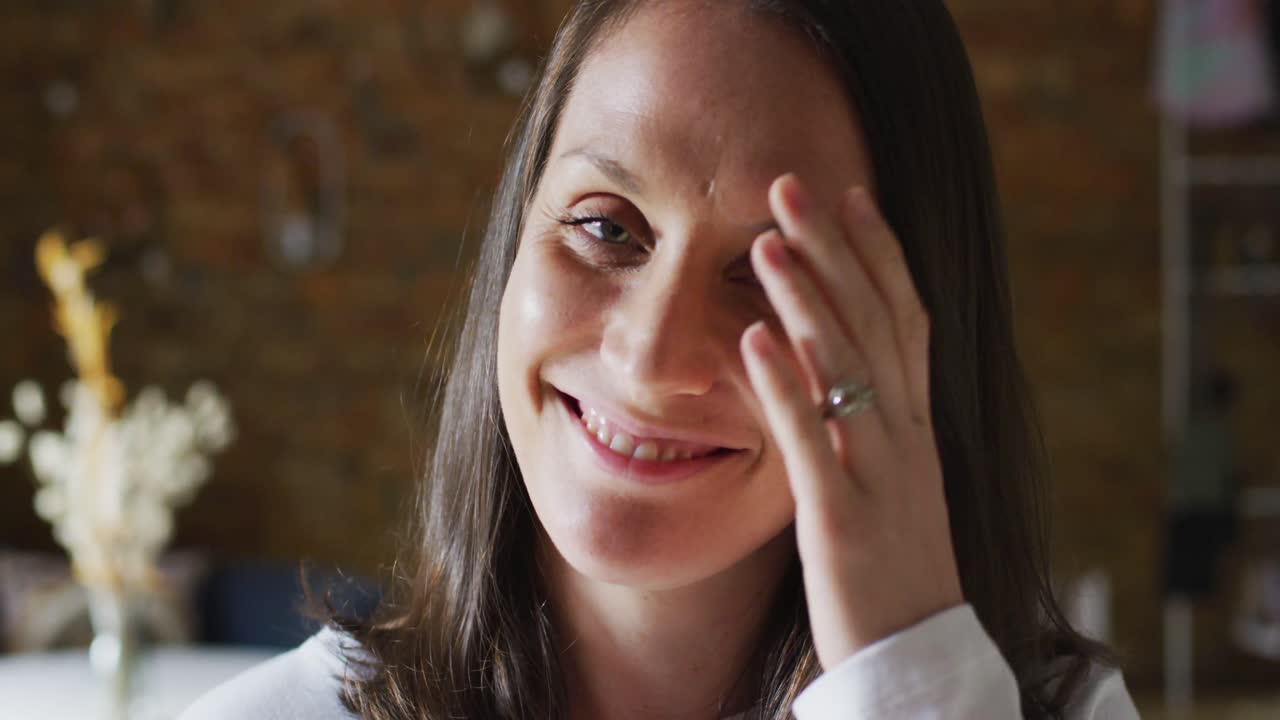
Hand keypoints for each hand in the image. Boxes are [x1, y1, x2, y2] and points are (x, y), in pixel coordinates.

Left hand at [740, 173, 963, 669]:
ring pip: (851, 370)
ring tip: (767, 240)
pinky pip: (815, 444)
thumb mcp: (894, 483)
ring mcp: (881, 477)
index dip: (879, 253)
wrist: (922, 665)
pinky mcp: (845, 522)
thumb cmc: (897, 573)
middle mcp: (908, 438)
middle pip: (876, 324)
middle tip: (794, 184)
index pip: (904, 319)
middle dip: (836, 250)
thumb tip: (827, 361)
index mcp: (918, 426)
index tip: (849, 194)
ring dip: (808, 299)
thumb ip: (871, 422)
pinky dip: (785, 388)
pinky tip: (752, 340)